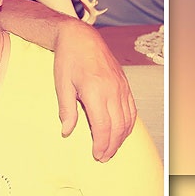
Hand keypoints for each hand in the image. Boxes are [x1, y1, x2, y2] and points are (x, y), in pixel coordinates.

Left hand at [53, 19, 136, 160]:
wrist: (81, 37)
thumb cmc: (68, 60)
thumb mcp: (62, 85)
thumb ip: (66, 110)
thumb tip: (66, 132)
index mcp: (95, 91)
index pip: (104, 126)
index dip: (101, 144)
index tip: (96, 155)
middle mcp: (112, 91)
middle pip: (118, 127)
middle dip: (112, 146)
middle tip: (103, 157)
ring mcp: (121, 87)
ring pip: (127, 120)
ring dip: (121, 138)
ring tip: (111, 149)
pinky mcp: (125, 84)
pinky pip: (131, 109)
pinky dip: (128, 124)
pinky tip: (121, 132)